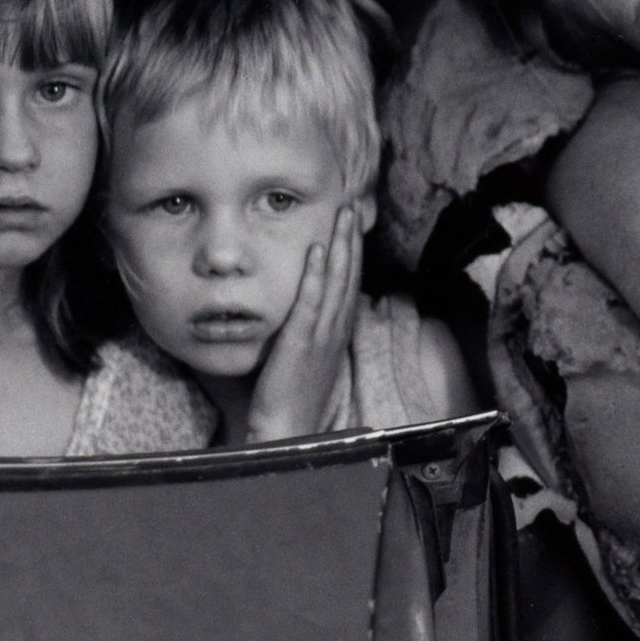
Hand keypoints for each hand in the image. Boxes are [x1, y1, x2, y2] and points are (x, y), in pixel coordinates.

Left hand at [243, 207, 362, 443]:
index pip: (348, 285)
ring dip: (340, 246)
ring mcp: (321, 336)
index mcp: (336, 335)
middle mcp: (335, 331)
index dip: (352, 254)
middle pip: (348, 276)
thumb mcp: (305, 362)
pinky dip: (315, 275)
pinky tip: (316, 250)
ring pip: (335, 282)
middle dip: (351, 240)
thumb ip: (307, 336)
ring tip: (341, 216)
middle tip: (352, 207)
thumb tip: (301, 314)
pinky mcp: (301, 343)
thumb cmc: (290, 402)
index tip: (351, 226)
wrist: (287, 433)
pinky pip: (310, 303)